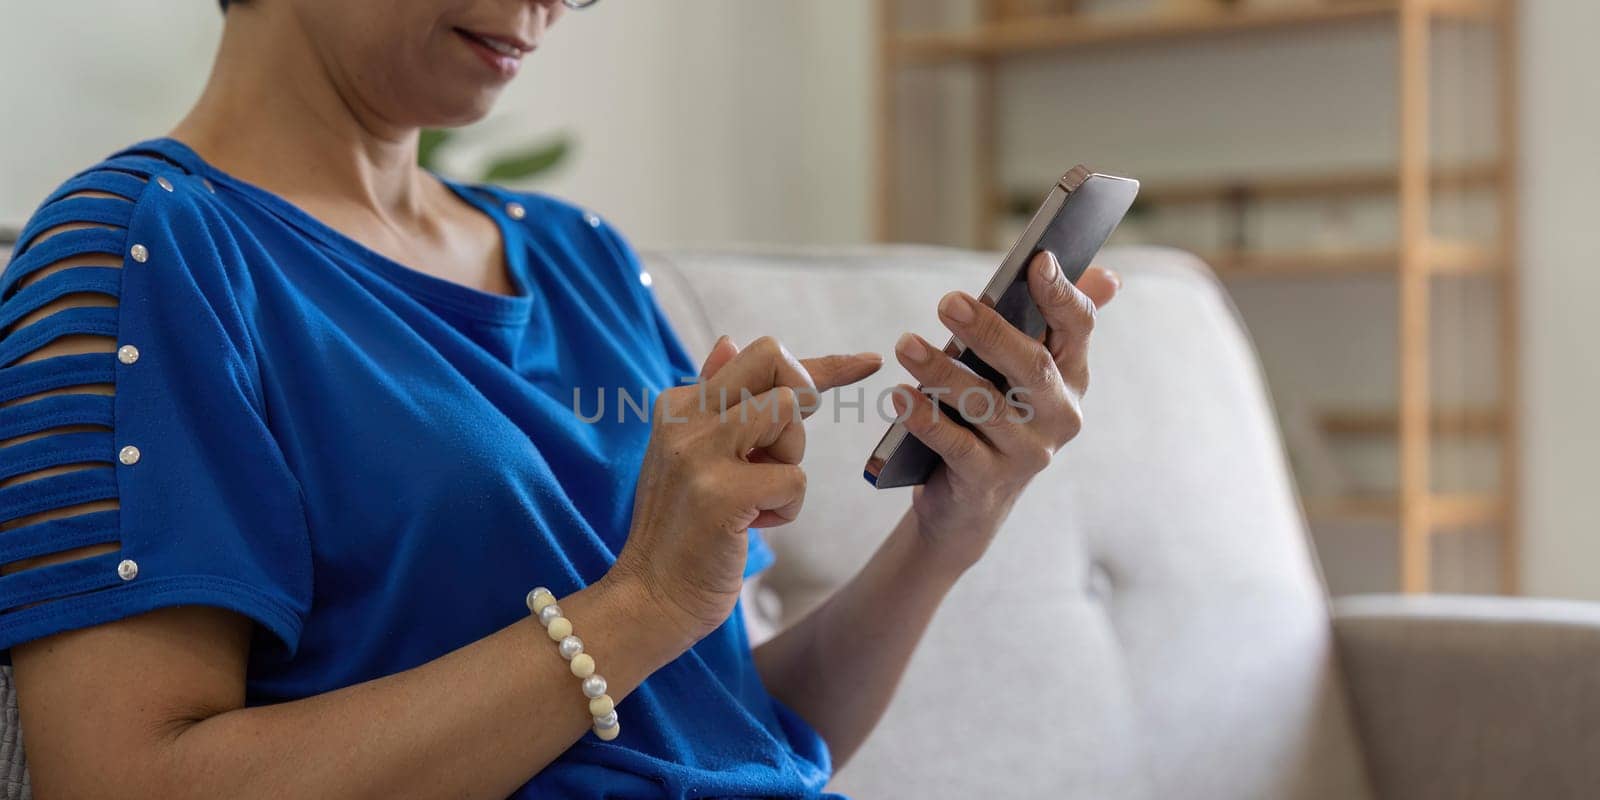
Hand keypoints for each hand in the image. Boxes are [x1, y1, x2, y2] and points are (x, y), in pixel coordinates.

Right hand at [611, 336, 880, 642]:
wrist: (651, 598)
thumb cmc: (684, 530)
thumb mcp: (692, 456)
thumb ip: (716, 401)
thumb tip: (730, 340)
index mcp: (680, 403)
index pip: (760, 358)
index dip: (825, 363)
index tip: (869, 362)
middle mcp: (686, 417)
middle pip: (777, 361)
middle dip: (803, 398)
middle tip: (780, 450)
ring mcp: (699, 451)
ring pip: (789, 412)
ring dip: (790, 461)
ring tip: (754, 497)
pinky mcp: (719, 492)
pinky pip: (795, 479)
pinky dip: (786, 509)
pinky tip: (750, 527)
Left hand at [891, 252, 1118, 571]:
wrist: (970, 503)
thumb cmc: (994, 417)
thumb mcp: (1023, 372)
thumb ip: (1055, 322)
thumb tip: (1108, 275)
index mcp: (1071, 376)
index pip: (1078, 327)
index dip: (1062, 293)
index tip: (1039, 260)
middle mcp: (1059, 414)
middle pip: (1031, 365)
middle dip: (990, 330)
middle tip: (948, 302)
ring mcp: (1026, 452)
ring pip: (986, 405)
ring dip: (942, 372)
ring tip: (906, 345)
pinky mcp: (988, 481)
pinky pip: (956, 445)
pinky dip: (925, 419)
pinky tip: (899, 396)